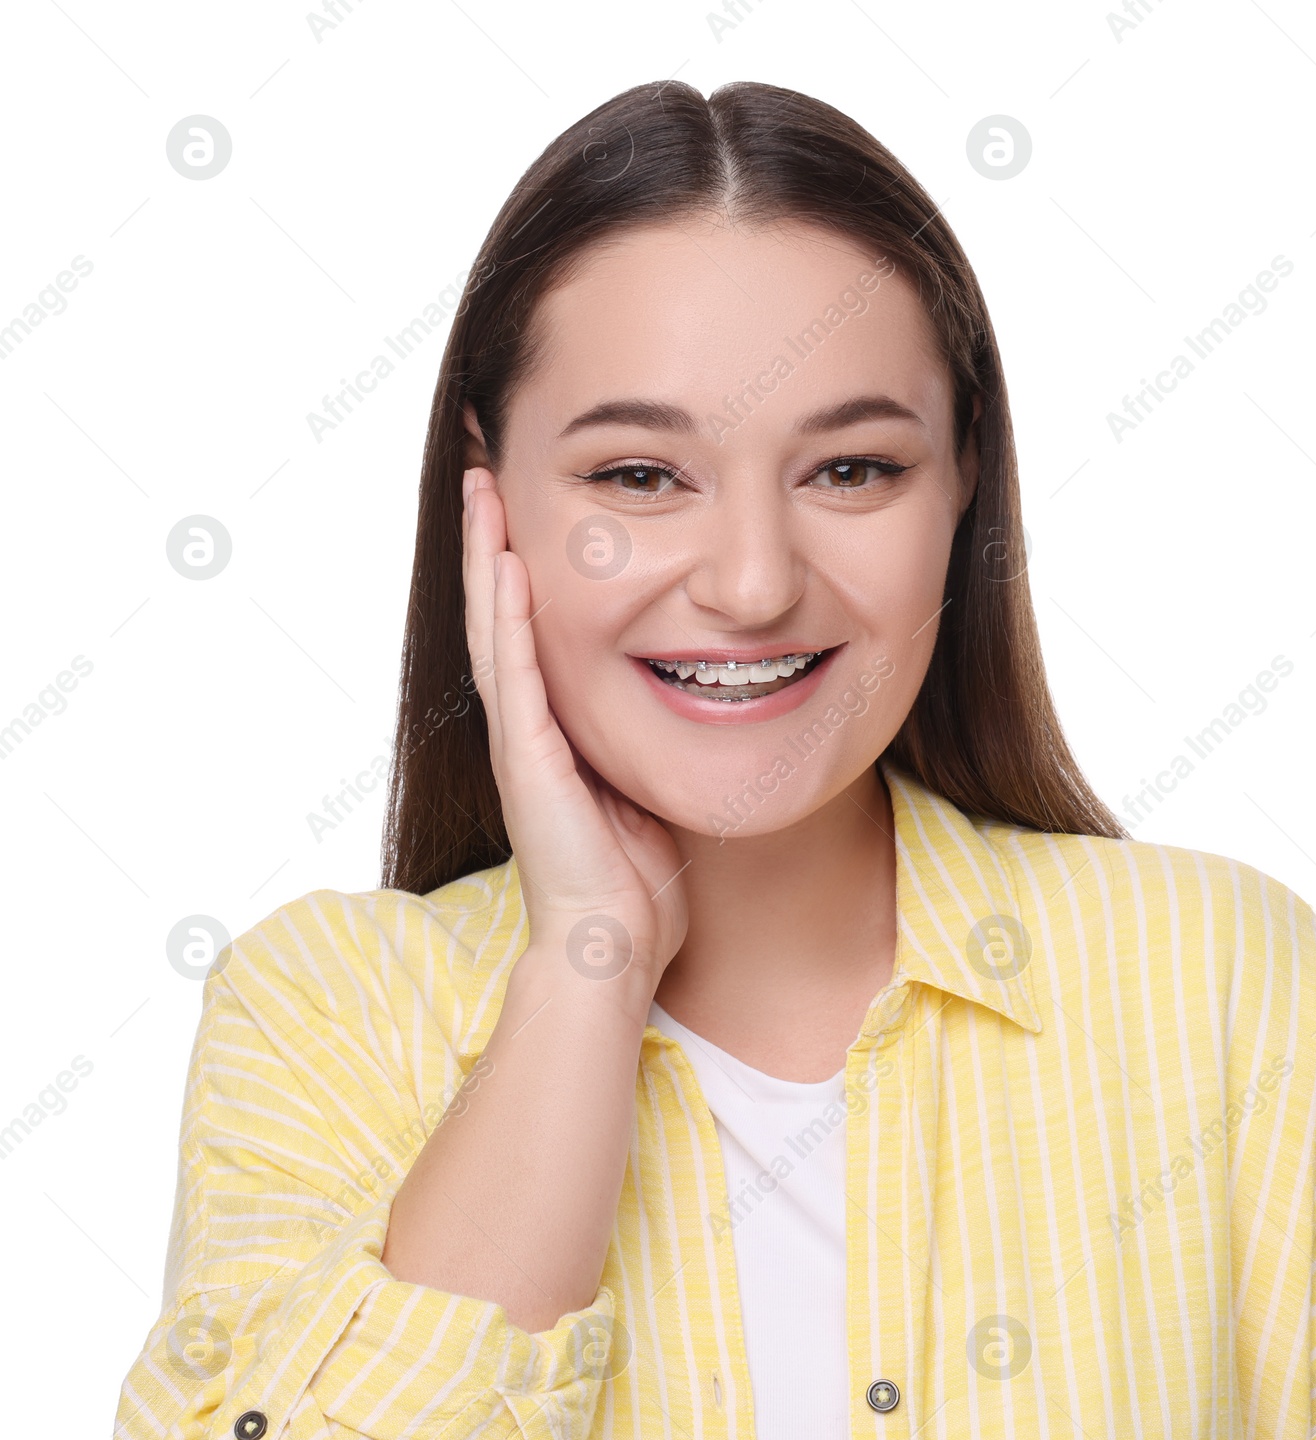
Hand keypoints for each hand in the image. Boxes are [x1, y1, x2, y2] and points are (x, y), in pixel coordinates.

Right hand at [461, 466, 686, 991]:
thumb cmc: (635, 882)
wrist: (612, 949)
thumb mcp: (644, 787)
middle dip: (493, 539)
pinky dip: (511, 618)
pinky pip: (519, 676)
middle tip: (483, 466)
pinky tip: (511, 565)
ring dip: (490, 557)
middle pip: (501, 612)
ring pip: (496, 629)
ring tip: (482, 487)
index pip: (532, 625)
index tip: (523, 500)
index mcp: (554, 728)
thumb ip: (644, 740)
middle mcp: (527, 726)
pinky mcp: (530, 763)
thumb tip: (685, 700)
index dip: (522, 564)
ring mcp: (522, 742)